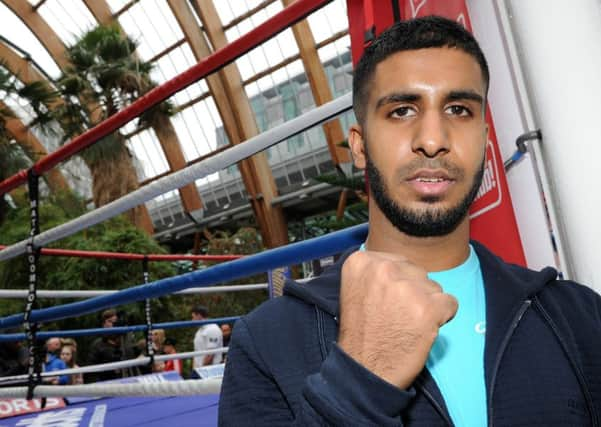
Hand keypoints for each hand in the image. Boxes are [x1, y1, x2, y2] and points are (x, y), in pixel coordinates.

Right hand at [337, 250, 457, 388]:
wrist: (364, 370)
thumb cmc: (362, 333)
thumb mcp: (356, 289)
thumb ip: (376, 273)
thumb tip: (402, 266)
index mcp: (362, 262)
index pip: (399, 262)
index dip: (398, 284)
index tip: (386, 302)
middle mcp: (383, 269)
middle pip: (417, 272)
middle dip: (414, 292)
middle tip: (396, 316)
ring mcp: (407, 288)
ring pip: (434, 287)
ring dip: (426, 305)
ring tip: (406, 324)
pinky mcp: (428, 308)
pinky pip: (451, 303)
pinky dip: (442, 317)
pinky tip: (422, 330)